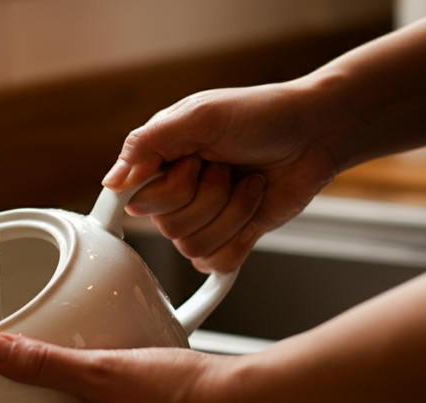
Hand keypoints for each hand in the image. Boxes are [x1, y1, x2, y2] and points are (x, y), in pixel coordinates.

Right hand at [102, 82, 343, 273]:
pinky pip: (217, 264)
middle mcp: (175, 195)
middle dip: (209, 196)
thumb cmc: (260, 115)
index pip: (136, 202)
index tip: (192, 163)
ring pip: (194, 248)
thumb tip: (111, 183)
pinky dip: (241, 237)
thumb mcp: (199, 115)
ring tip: (247, 182)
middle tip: (227, 165)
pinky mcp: (229, 240)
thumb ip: (147, 144)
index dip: (170, 188)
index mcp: (159, 162)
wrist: (314, 133)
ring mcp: (203, 220)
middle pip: (169, 228)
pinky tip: (254, 208)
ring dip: (232, 213)